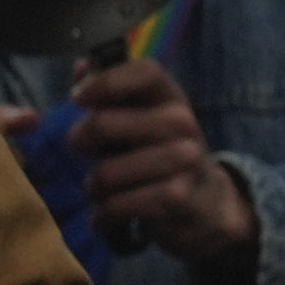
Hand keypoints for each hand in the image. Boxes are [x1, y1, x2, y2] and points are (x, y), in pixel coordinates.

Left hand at [58, 55, 258, 268]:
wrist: (206, 204)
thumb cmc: (159, 153)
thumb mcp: (141, 118)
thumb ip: (109, 93)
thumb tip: (82, 67)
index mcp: (169, 95)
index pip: (143, 72)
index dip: (104, 82)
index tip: (78, 99)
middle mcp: (182, 122)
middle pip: (103, 124)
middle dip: (79, 141)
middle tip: (81, 150)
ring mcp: (184, 160)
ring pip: (105, 173)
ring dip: (93, 186)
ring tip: (99, 189)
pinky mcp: (177, 198)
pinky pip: (117, 205)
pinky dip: (103, 216)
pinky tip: (105, 217)